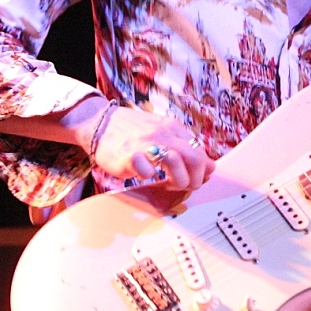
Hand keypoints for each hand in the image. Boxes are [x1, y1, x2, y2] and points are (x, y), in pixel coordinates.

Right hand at [89, 103, 214, 191]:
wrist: (99, 123)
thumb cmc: (133, 132)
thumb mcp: (163, 133)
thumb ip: (186, 147)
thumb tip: (211, 167)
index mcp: (173, 128)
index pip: (200, 151)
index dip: (202, 170)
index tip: (197, 179)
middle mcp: (162, 133)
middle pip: (194, 158)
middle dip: (195, 179)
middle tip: (186, 187)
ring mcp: (146, 143)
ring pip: (176, 163)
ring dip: (178, 180)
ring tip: (168, 184)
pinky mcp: (128, 156)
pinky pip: (146, 171)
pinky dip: (149, 177)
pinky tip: (145, 175)